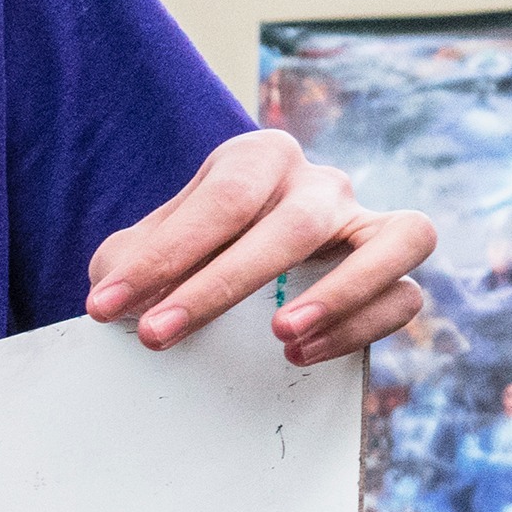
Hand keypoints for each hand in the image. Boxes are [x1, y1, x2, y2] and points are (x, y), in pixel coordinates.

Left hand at [85, 128, 433, 363]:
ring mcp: (366, 223)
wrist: (239, 248)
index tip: (106, 305)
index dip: (162, 255)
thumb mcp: (146, 245)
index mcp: (259, 159)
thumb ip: (126, 263)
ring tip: (280, 334)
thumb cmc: (191, 246)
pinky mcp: (394, 271)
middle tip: (159, 335)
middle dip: (219, 286)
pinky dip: (361, 326)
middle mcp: (320, 183)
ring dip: (341, 291)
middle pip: (292, 225)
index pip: (222, 199)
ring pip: (398, 239)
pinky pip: (405, 296)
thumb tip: (113, 297)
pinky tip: (299, 352)